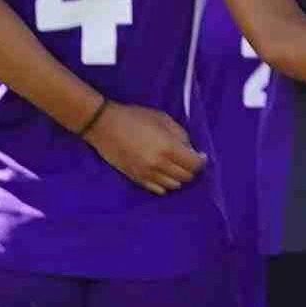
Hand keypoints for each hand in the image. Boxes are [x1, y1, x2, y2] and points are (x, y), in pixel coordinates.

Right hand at [86, 102, 204, 193]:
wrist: (103, 126)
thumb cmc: (134, 117)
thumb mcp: (162, 118)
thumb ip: (180, 134)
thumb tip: (190, 149)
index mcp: (168, 148)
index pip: (194, 164)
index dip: (202, 161)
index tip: (201, 156)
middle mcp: (160, 165)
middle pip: (186, 177)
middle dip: (191, 169)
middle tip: (189, 160)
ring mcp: (147, 174)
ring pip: (174, 185)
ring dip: (179, 177)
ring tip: (175, 166)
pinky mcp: (137, 179)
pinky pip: (159, 190)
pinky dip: (166, 184)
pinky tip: (163, 173)